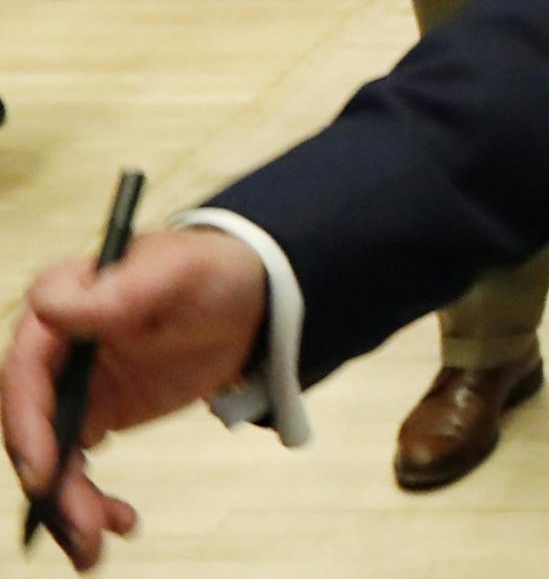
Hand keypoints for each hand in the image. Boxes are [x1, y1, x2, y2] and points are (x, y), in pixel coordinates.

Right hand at [3, 228, 266, 571]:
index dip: (28, 422)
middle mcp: (56, 349)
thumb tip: (49, 310)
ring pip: (48, 454)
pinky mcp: (97, 413)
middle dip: (49, 480)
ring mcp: (74, 385)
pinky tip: (120, 522)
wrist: (253, 299)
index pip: (25, 370)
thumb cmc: (216, 271)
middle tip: (81, 526)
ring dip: (66, 504)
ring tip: (96, 546)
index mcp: (63, 304)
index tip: (47, 469)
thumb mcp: (179, 272)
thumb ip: (120, 292)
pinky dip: (89, 500)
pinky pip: (75, 465)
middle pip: (30, 423)